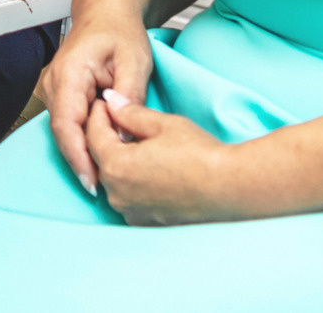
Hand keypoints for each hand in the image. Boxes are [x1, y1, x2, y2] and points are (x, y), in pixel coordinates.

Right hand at [42, 12, 157, 195]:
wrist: (107, 13)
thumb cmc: (119, 31)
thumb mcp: (134, 61)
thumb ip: (129, 96)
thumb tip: (124, 134)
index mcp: (69, 72)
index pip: (66, 123)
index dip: (78, 156)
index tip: (93, 181)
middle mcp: (53, 82)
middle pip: (61, 132)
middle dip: (80, 162)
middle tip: (103, 190)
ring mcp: (53, 89)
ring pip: (62, 131)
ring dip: (80, 154)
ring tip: (103, 178)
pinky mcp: (61, 95)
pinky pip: (67, 124)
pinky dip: (81, 142)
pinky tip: (98, 157)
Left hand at [85, 89, 253, 224]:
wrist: (229, 188)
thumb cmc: (198, 153)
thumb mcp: (162, 124)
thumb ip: (130, 113)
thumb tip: (110, 100)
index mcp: (116, 166)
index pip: (93, 135)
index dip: (98, 115)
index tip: (105, 103)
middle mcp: (117, 194)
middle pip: (99, 159)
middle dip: (105, 137)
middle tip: (117, 119)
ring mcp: (131, 211)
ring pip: (113, 180)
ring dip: (117, 161)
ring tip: (133, 143)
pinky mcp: (146, 221)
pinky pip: (128, 197)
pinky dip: (130, 182)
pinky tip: (146, 169)